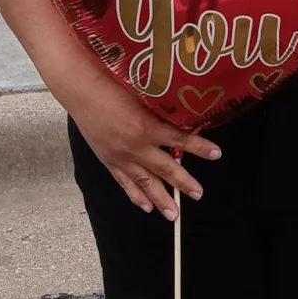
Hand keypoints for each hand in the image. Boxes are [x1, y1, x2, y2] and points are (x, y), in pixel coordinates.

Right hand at [67, 69, 220, 218]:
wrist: (81, 89)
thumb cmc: (112, 84)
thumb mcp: (142, 93)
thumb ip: (161, 109)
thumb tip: (184, 116)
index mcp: (146, 126)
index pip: (179, 140)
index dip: (199, 147)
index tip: (216, 153)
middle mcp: (135, 146)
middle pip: (164, 168)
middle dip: (183, 182)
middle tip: (197, 194)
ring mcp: (120, 156)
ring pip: (144, 182)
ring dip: (160, 198)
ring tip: (173, 214)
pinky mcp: (108, 160)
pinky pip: (124, 182)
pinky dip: (135, 195)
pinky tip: (145, 206)